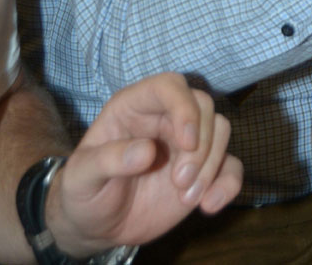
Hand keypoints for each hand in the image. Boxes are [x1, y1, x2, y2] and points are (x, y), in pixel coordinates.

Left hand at [46, 73, 242, 257]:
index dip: (184, 107)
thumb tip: (146, 152)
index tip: (186, 144)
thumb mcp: (81, 177)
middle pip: (203, 106)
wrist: (96, 226)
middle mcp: (165, 118)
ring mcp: (186, 144)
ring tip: (186, 199)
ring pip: (220, 131)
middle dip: (200, 145)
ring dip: (211, 165)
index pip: (169, 86)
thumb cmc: (83, 192)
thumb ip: (107, 160)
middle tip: (180, 182)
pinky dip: (228, 183)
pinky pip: (230, 165)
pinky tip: (208, 206)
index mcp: (136, 106)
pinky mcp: (201, 170)